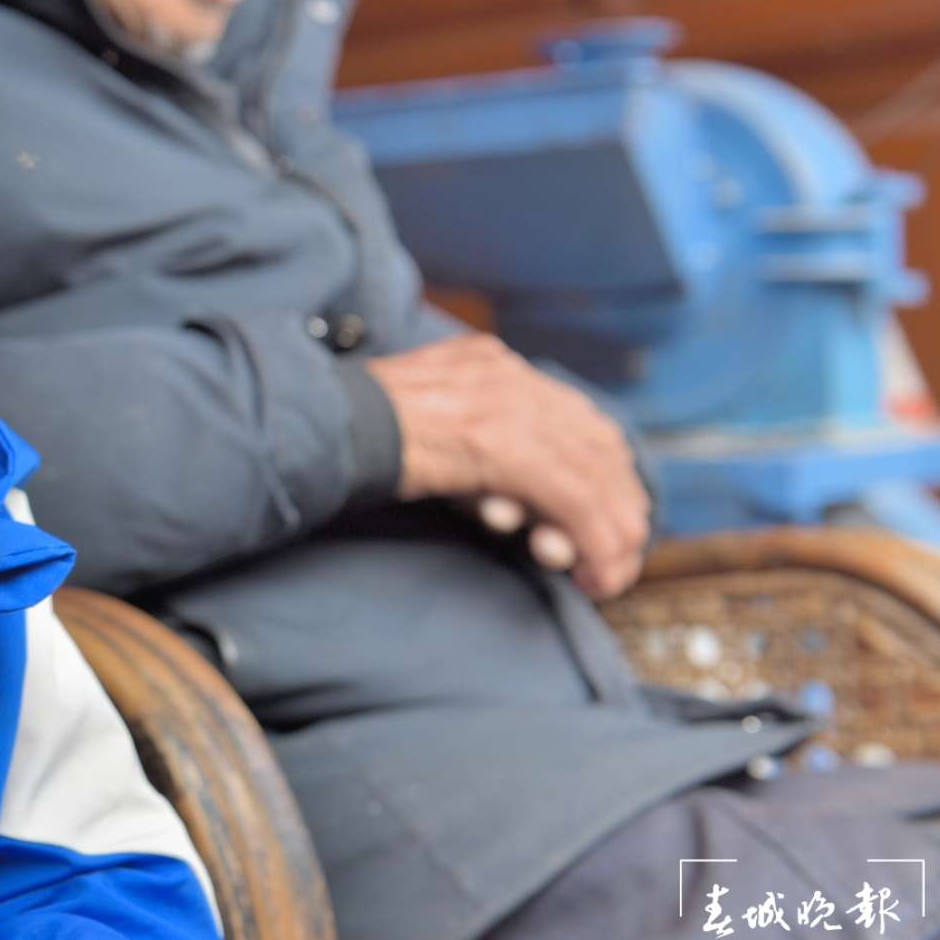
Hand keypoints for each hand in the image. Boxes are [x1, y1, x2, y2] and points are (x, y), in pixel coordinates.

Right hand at [368, 334, 647, 598]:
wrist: (319, 426)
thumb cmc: (354, 435)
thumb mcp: (426, 424)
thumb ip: (472, 446)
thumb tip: (512, 506)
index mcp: (490, 364)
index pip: (576, 416)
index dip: (605, 472)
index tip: (611, 517)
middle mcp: (509, 376)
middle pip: (598, 443)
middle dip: (618, 507)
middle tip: (620, 557)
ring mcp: (507, 405)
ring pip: (594, 474)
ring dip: (611, 533)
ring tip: (608, 575)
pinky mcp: (501, 444)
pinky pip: (572, 498)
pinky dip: (592, 539)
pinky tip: (590, 571)